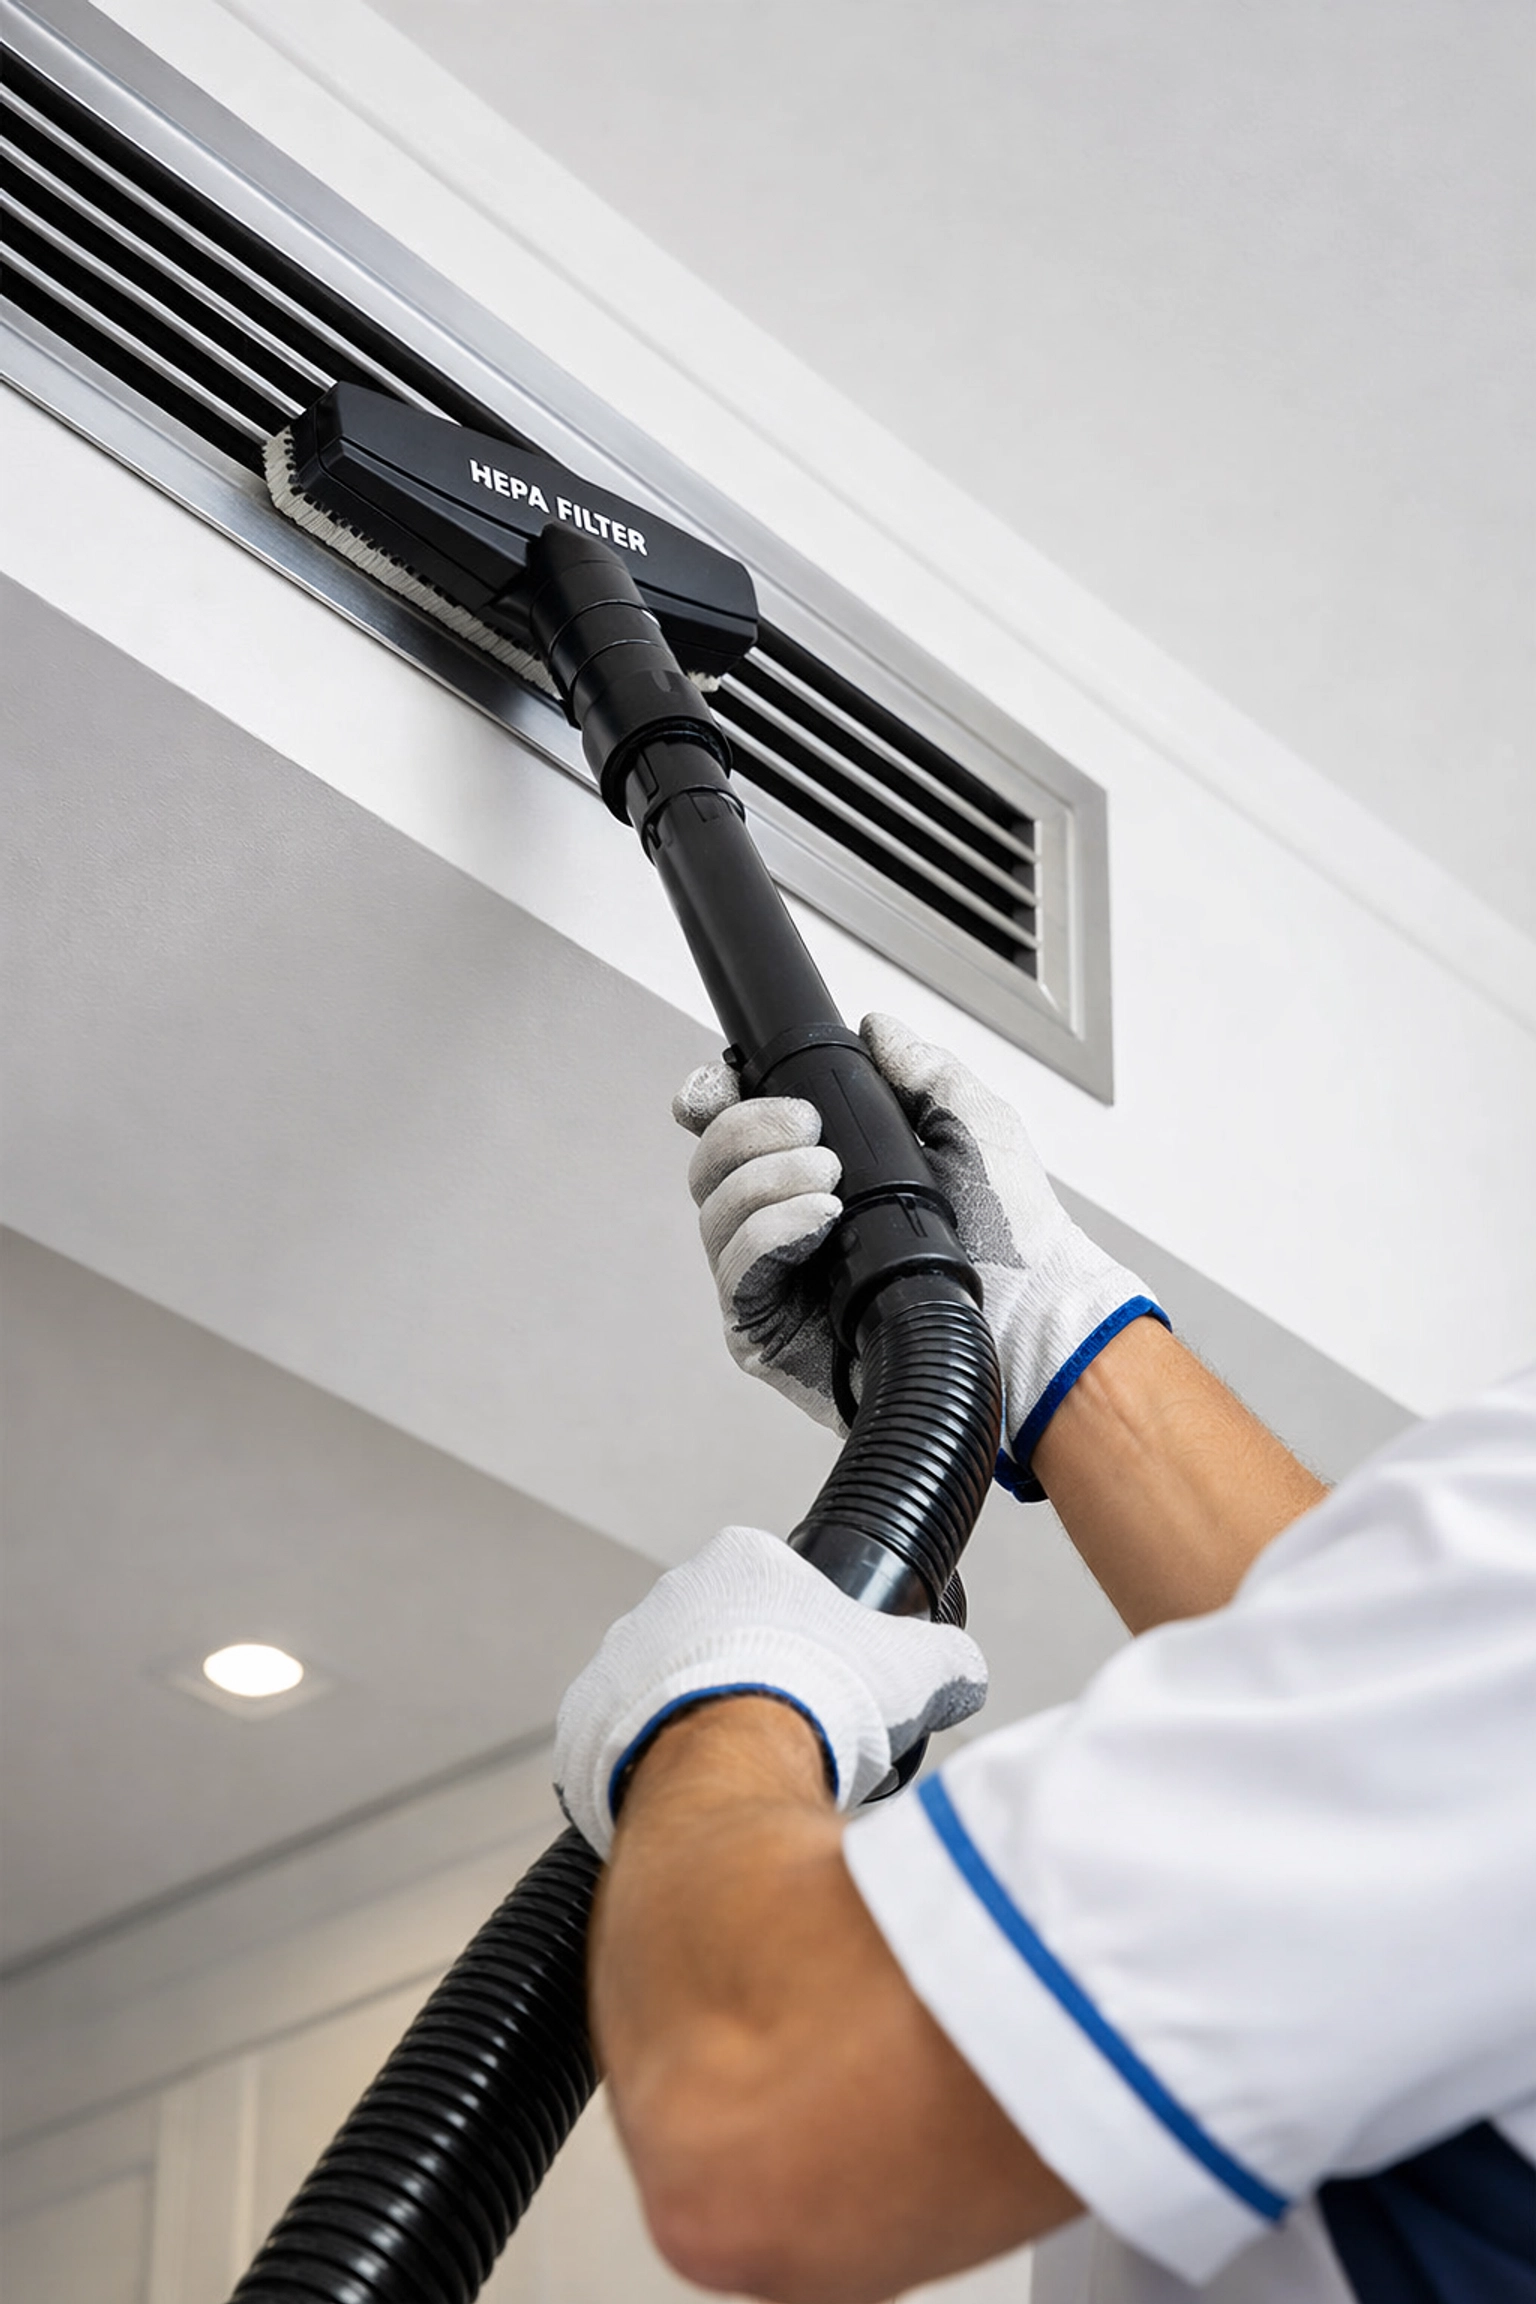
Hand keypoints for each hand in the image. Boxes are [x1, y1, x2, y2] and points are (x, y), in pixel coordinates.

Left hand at [553, 1523, 987, 1856]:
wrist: (729, 1765)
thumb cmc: (812, 1699)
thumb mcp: (915, 1667)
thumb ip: (946, 1659)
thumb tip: (962, 1671)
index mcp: (738, 1562)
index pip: (774, 1583)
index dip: (808, 1633)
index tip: (826, 1676)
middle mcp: (666, 1599)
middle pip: (718, 1638)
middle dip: (752, 1681)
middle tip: (791, 1732)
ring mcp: (617, 1658)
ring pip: (667, 1692)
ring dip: (699, 1726)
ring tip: (745, 1776)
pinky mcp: (583, 1724)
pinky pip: (622, 1747)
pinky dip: (654, 1773)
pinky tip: (697, 1801)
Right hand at [675, 1014, 1164, 1487]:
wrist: (1030, 1318)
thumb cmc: (1013, 1240)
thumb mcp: (975, 1130)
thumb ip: (924, 1072)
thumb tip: (879, 1029)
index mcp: (820, 1175)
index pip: (735, 1132)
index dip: (714, 1100)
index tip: (728, 1082)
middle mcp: (785, 1226)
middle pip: (711, 1165)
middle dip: (747, 1130)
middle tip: (811, 1129)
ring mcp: (773, 1281)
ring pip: (715, 1214)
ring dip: (765, 1178)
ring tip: (830, 1178)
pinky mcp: (767, 1335)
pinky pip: (734, 1275)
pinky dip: (768, 1234)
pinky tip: (818, 1219)